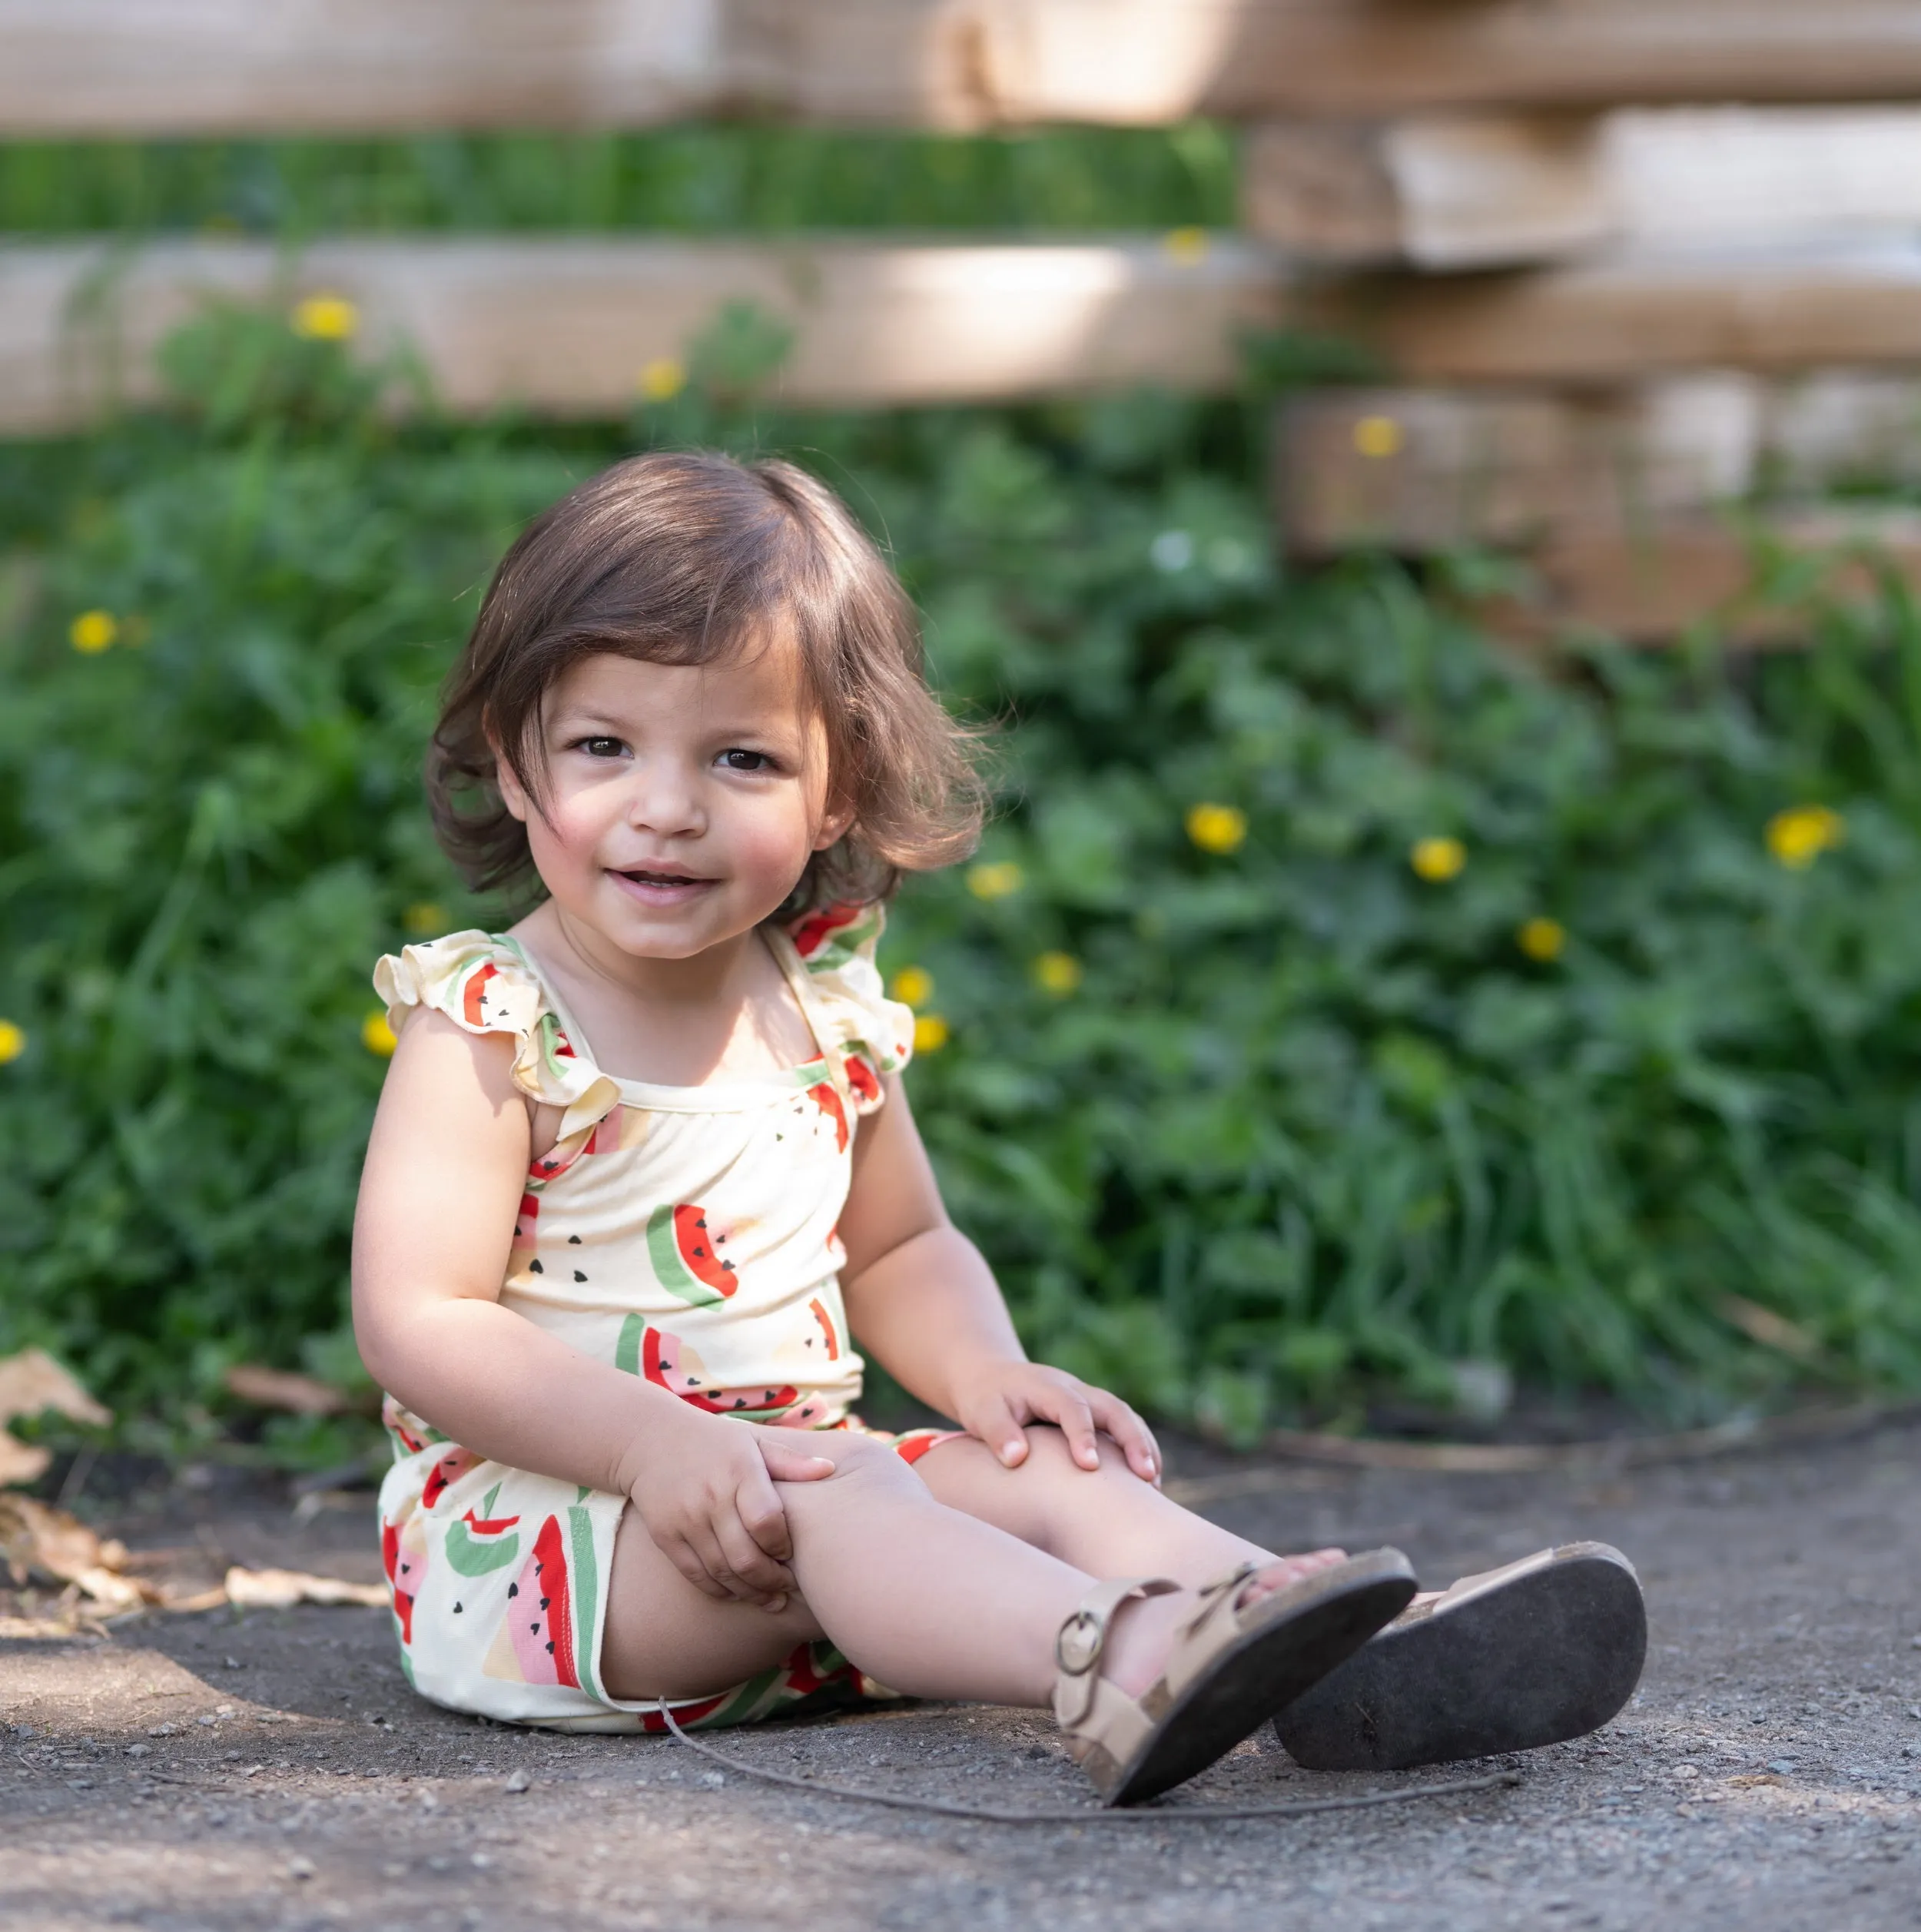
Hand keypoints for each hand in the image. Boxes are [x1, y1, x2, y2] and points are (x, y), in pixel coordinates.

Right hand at [626, 1406, 834, 1610]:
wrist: (651, 1438)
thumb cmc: (715, 1442)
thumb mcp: (753, 1442)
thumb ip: (790, 1461)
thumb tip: (831, 1469)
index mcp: (740, 1471)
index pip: (767, 1521)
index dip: (783, 1545)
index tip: (792, 1553)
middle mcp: (711, 1496)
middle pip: (746, 1556)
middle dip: (771, 1581)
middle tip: (787, 1589)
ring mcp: (685, 1518)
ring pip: (722, 1572)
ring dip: (749, 1592)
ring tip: (769, 1599)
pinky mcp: (665, 1535)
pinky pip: (695, 1575)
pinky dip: (719, 1590)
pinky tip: (736, 1593)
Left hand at [951, 1361, 1159, 1484]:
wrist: (993, 1379)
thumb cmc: (986, 1400)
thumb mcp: (981, 1411)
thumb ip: (998, 1432)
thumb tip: (1017, 1458)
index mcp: (1048, 1387)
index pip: (1072, 1407)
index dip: (1083, 1435)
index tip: (1089, 1466)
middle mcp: (1076, 1390)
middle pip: (1114, 1408)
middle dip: (1132, 1440)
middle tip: (1145, 1476)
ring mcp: (1090, 1401)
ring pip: (1127, 1417)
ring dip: (1143, 1447)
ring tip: (1154, 1487)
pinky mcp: (1096, 1417)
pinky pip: (1125, 1429)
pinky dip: (1140, 1451)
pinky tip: (1147, 1484)